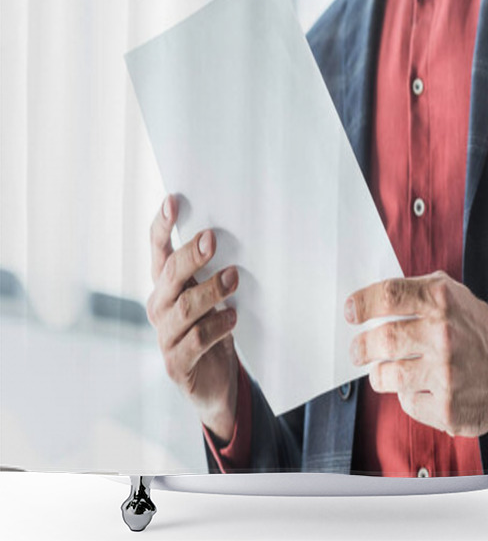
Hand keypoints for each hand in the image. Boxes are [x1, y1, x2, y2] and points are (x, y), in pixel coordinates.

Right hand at [146, 194, 239, 443]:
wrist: (218, 381)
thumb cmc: (216, 327)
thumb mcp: (215, 296)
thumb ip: (216, 270)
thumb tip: (236, 236)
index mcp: (166, 285)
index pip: (158, 250)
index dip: (162, 225)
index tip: (172, 200)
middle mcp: (159, 306)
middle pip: (169, 274)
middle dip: (190, 254)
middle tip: (212, 239)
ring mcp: (165, 336)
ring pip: (182, 307)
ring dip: (210, 290)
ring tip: (234, 278)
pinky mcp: (176, 364)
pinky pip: (194, 341)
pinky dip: (216, 327)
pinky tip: (232, 318)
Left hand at [345, 271, 487, 436]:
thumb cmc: (474, 326)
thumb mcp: (451, 293)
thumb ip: (414, 293)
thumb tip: (368, 304)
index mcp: (442, 300)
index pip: (389, 295)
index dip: (363, 304)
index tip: (351, 313)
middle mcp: (444, 335)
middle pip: (381, 339)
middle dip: (360, 347)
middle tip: (357, 350)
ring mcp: (446, 374)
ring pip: (386, 376)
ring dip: (378, 373)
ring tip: (383, 369)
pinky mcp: (448, 408)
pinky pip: (407, 402)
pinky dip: (407, 394)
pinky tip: (420, 386)